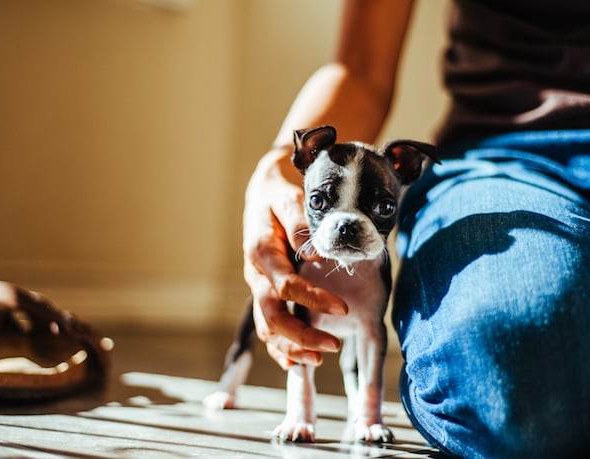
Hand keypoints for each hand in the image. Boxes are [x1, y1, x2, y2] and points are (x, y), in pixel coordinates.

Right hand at [243, 147, 347, 368]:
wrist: (263, 194)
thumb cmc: (280, 196)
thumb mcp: (289, 200)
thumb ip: (298, 224)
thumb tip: (313, 254)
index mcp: (261, 252)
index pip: (286, 285)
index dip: (314, 300)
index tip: (343, 309)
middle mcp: (255, 274)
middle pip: (272, 315)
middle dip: (301, 335)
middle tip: (333, 345)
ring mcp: (257, 287)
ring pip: (267, 327)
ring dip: (292, 347)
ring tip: (320, 359)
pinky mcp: (263, 294)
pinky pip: (267, 327)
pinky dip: (279, 348)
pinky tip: (297, 363)